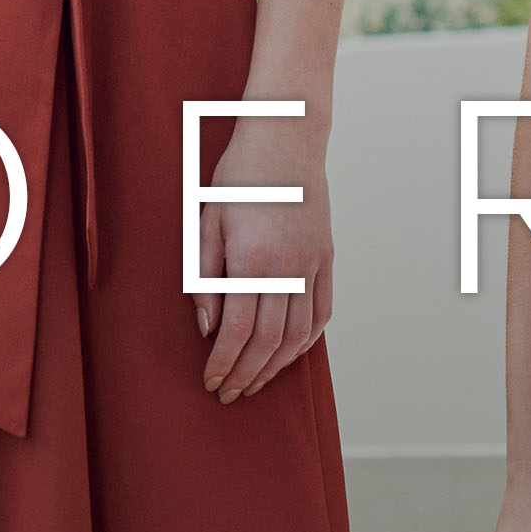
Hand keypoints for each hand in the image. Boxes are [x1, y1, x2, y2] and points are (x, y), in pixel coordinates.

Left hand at [192, 107, 334, 400]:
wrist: (286, 139)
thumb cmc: (239, 176)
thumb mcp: (206, 223)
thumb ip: (204, 278)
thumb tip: (206, 327)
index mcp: (253, 260)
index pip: (239, 330)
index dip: (224, 363)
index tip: (212, 381)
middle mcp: (288, 268)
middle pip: (269, 340)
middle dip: (247, 373)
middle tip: (230, 393)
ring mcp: (313, 264)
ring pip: (299, 334)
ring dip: (276, 364)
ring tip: (256, 381)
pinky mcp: (327, 258)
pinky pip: (322, 312)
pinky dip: (306, 340)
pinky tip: (288, 354)